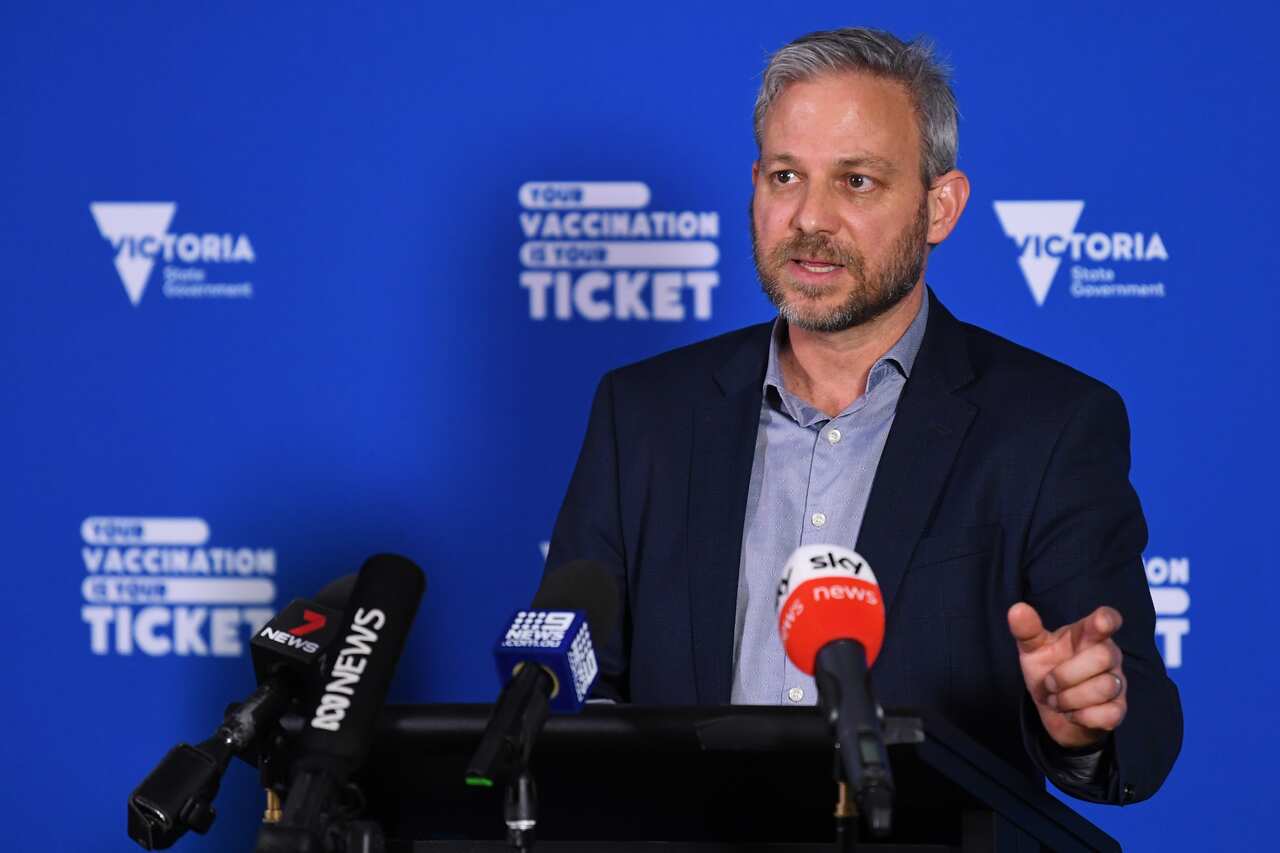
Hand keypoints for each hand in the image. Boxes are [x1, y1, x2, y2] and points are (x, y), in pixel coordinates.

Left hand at [1007, 602, 1126, 748]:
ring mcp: (1117, 681)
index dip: (1106, 620)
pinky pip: (1109, 714)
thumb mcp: (1032, 650)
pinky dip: (1082, 717)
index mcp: (1087, 635)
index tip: (1100, 623)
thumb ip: (1026, 630)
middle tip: (1048, 683)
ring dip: (1070, 698)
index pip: (1107, 620)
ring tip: (1056, 700)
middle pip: (1103, 656)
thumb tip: (1017, 609)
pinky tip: (1072, 713)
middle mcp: (1108, 655)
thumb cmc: (1047, 669)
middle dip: (1066, 674)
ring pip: (1105, 687)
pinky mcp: (1117, 709)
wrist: (1052, 710)